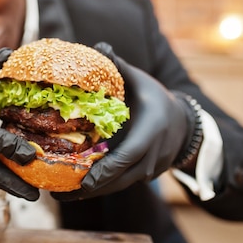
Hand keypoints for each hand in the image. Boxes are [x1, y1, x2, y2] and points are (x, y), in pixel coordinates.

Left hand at [53, 42, 191, 199]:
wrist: (184, 125)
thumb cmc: (156, 99)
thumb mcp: (141, 81)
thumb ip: (120, 67)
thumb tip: (99, 47)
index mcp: (151, 132)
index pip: (128, 156)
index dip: (106, 170)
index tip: (84, 180)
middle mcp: (151, 156)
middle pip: (119, 179)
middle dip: (89, 188)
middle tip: (59, 193)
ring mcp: (149, 170)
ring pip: (118, 186)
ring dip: (91, 192)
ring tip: (60, 195)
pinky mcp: (143, 176)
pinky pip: (120, 184)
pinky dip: (100, 187)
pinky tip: (75, 188)